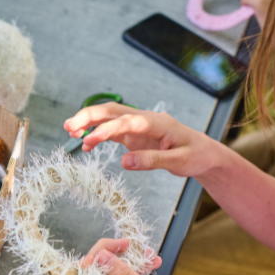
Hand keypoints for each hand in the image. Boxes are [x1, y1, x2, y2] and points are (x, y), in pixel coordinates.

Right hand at [64, 102, 217, 177]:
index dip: (107, 129)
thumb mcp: (179, 162)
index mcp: (157, 122)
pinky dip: (99, 135)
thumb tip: (124, 162)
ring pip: (110, 119)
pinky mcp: (136, 135)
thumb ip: (152, 160)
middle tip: (68, 126)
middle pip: (113, 112)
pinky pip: (113, 131)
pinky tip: (87, 144)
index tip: (90, 140)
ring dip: (90, 123)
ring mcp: (139, 127)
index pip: (127, 122)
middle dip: (89, 116)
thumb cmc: (196, 156)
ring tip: (71, 132)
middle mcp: (145, 120)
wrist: (205, 154)